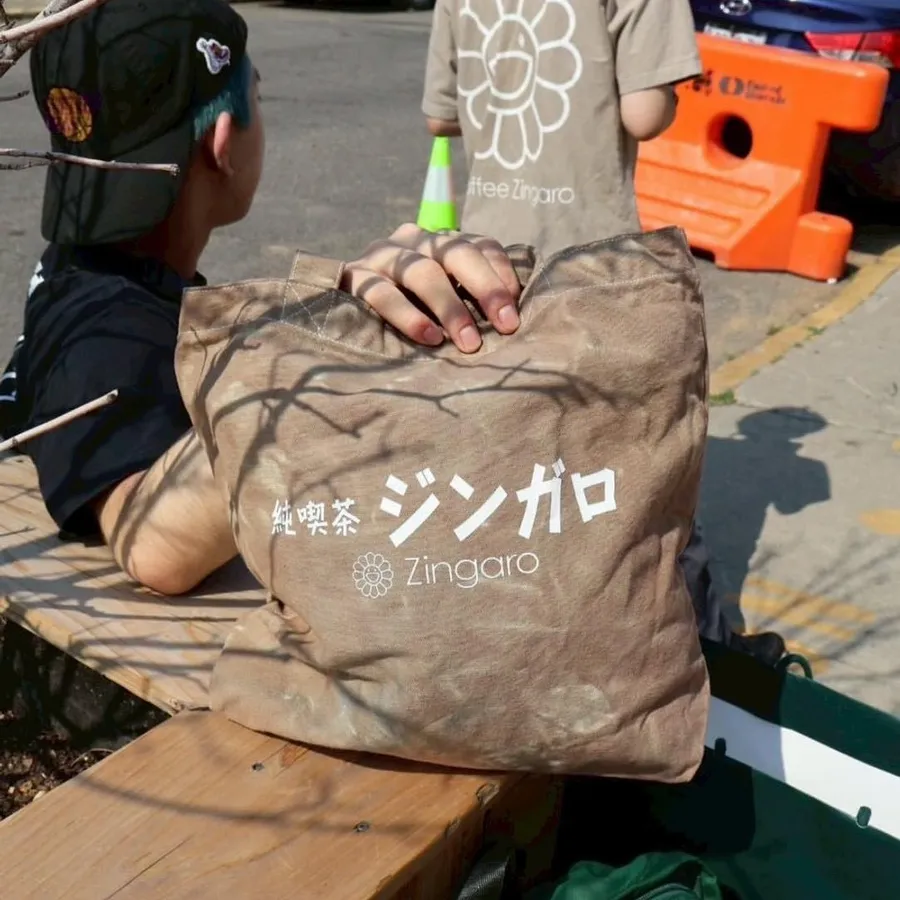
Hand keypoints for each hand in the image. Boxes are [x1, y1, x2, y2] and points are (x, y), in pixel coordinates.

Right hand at [340, 223, 521, 352]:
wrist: (338, 304)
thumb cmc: (408, 309)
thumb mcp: (442, 297)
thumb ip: (469, 299)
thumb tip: (511, 322)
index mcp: (441, 242)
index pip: (479, 245)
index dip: (501, 273)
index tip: (516, 308)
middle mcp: (414, 240)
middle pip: (456, 254)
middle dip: (485, 289)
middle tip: (506, 326)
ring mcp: (382, 256)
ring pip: (422, 273)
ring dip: (450, 308)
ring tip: (469, 343)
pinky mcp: (354, 278)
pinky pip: (383, 294)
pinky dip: (408, 316)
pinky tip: (429, 338)